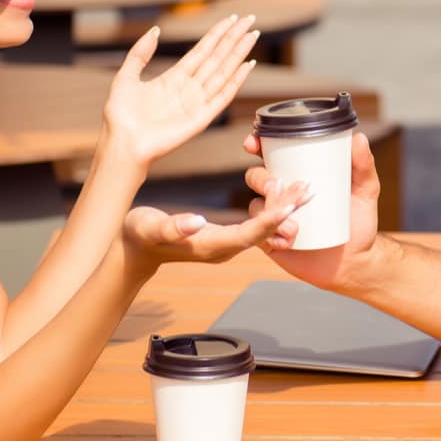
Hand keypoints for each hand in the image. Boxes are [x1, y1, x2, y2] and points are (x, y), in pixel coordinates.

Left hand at [102, 14, 258, 165]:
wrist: (124, 143)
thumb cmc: (121, 117)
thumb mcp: (126, 76)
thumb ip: (140, 53)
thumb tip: (155, 31)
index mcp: (173, 78)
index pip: (202, 51)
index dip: (217, 34)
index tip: (231, 19)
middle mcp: (189, 89)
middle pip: (217, 58)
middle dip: (233, 38)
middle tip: (249, 20)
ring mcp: (197, 102)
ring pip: (224, 71)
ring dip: (239, 53)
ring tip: (252, 35)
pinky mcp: (202, 117)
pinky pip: (223, 96)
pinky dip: (237, 80)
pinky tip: (247, 65)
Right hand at [122, 183, 310, 265]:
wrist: (133, 250)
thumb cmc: (138, 236)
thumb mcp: (149, 228)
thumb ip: (172, 227)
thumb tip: (197, 221)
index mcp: (208, 247)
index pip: (247, 235)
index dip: (269, 220)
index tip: (290, 205)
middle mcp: (221, 248)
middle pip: (262, 232)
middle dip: (285, 211)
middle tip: (308, 189)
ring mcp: (224, 244)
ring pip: (261, 229)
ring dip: (282, 210)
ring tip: (304, 191)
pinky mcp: (223, 238)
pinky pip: (254, 226)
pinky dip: (270, 211)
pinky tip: (283, 198)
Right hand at [241, 129, 380, 291]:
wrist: (354, 261)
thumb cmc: (358, 221)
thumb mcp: (365, 191)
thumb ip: (363, 166)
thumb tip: (359, 138)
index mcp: (297, 173)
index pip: (270, 153)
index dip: (256, 144)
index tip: (253, 144)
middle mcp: (280, 192)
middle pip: (255, 176)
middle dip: (262, 179)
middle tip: (279, 186)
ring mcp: (273, 216)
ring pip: (256, 206)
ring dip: (270, 211)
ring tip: (294, 226)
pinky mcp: (269, 240)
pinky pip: (259, 233)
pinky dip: (271, 235)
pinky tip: (289, 240)